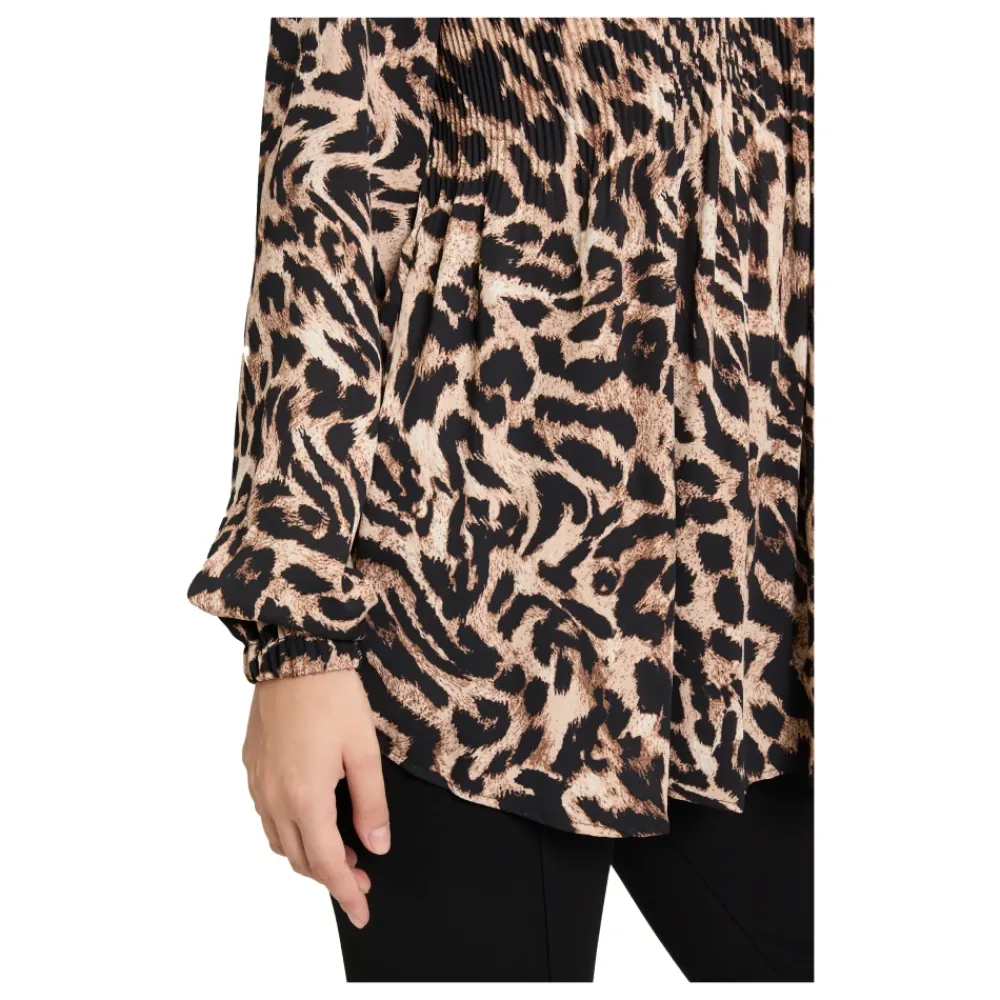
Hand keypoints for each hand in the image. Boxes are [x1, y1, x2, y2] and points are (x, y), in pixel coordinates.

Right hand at [242, 669, 389, 927]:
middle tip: (363, 877)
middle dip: (331, 876)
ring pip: (280, 840)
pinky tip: (311, 818)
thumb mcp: (364, 751)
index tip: (363, 912)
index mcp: (305, 797)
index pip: (327, 863)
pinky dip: (289, 831)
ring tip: (342, 851)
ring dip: (308, 854)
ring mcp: (258, 781)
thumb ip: (371, 803)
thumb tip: (378, 847)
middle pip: (300, 858)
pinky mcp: (252, 765)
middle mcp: (274, 796)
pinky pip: (267, 815)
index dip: (346, 892)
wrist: (294, 653)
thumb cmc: (334, 697)